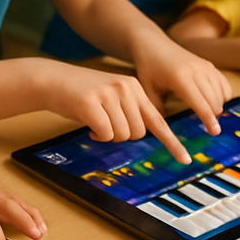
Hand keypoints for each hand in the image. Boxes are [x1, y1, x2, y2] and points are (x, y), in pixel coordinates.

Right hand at [39, 61, 198, 164]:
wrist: (54, 80)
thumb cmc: (84, 94)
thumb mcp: (112, 96)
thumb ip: (130, 111)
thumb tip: (142, 134)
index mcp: (134, 87)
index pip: (157, 120)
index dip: (172, 143)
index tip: (185, 160)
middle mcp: (125, 88)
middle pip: (137, 133)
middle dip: (122, 135)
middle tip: (106, 124)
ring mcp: (108, 94)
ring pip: (121, 135)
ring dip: (107, 135)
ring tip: (95, 120)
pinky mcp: (91, 102)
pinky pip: (104, 133)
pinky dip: (96, 135)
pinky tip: (87, 123)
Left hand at [130, 32, 232, 142]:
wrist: (154, 45)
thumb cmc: (149, 68)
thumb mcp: (148, 90)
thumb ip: (157, 109)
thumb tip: (164, 131)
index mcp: (180, 78)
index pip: (200, 103)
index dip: (208, 119)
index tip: (214, 132)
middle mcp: (196, 70)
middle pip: (213, 100)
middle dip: (213, 116)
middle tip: (208, 127)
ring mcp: (205, 66)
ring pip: (220, 93)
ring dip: (217, 106)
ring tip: (208, 114)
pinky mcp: (209, 64)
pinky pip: (224, 84)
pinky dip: (223, 95)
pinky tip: (214, 102)